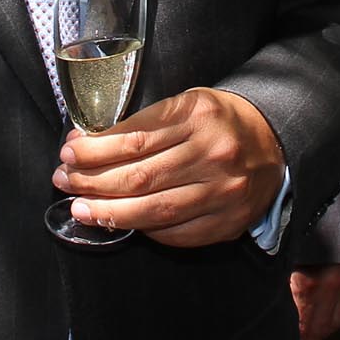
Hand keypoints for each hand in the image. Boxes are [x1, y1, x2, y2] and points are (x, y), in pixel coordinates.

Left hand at [53, 86, 283, 245]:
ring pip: (154, 210)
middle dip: (93, 182)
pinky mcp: (228, 221)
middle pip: (139, 177)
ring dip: (110, 213)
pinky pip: (177, 234)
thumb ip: (143, 125)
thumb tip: (87, 146)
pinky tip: (123, 223)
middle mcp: (213, 153)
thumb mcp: (186, 105)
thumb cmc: (218, 122)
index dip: (94, 150)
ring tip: (82, 208)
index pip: (133, 139)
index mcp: (198, 116)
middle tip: (64, 182)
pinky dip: (145, 231)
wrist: (274, 143)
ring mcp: (223, 191)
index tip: (68, 153)